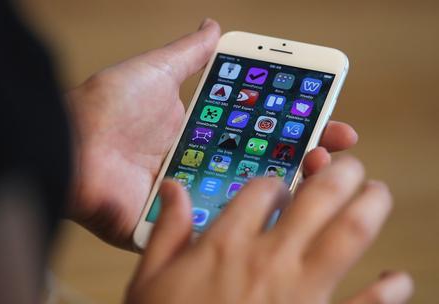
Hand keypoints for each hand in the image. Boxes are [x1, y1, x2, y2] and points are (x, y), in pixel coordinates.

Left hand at [66, 18, 357, 249]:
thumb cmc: (105, 109)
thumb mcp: (154, 72)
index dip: (293, 123)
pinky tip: (286, 205)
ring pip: (249, 197)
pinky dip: (254, 217)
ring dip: (288, 187)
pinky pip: (222, 224)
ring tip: (320, 171)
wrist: (68, 148)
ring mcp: (194, 196)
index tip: (326, 117)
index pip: (260, 129)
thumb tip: (213, 25)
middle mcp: (202, 165)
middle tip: (334, 147)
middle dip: (303, 154)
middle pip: (263, 163)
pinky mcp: (178, 224)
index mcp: (201, 133)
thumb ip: (188, 53)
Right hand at [126, 157, 412, 303]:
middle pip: (317, 199)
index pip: (262, 190)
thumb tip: (173, 188)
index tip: (278, 186)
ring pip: (348, 237)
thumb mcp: (149, 279)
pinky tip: (396, 279)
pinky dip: (387, 292)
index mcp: (225, 244)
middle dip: (340, 174)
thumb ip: (166, 230)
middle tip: (350, 166)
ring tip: (376, 194)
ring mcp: (299, 294)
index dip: (274, 180)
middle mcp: (268, 259)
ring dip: (369, 209)